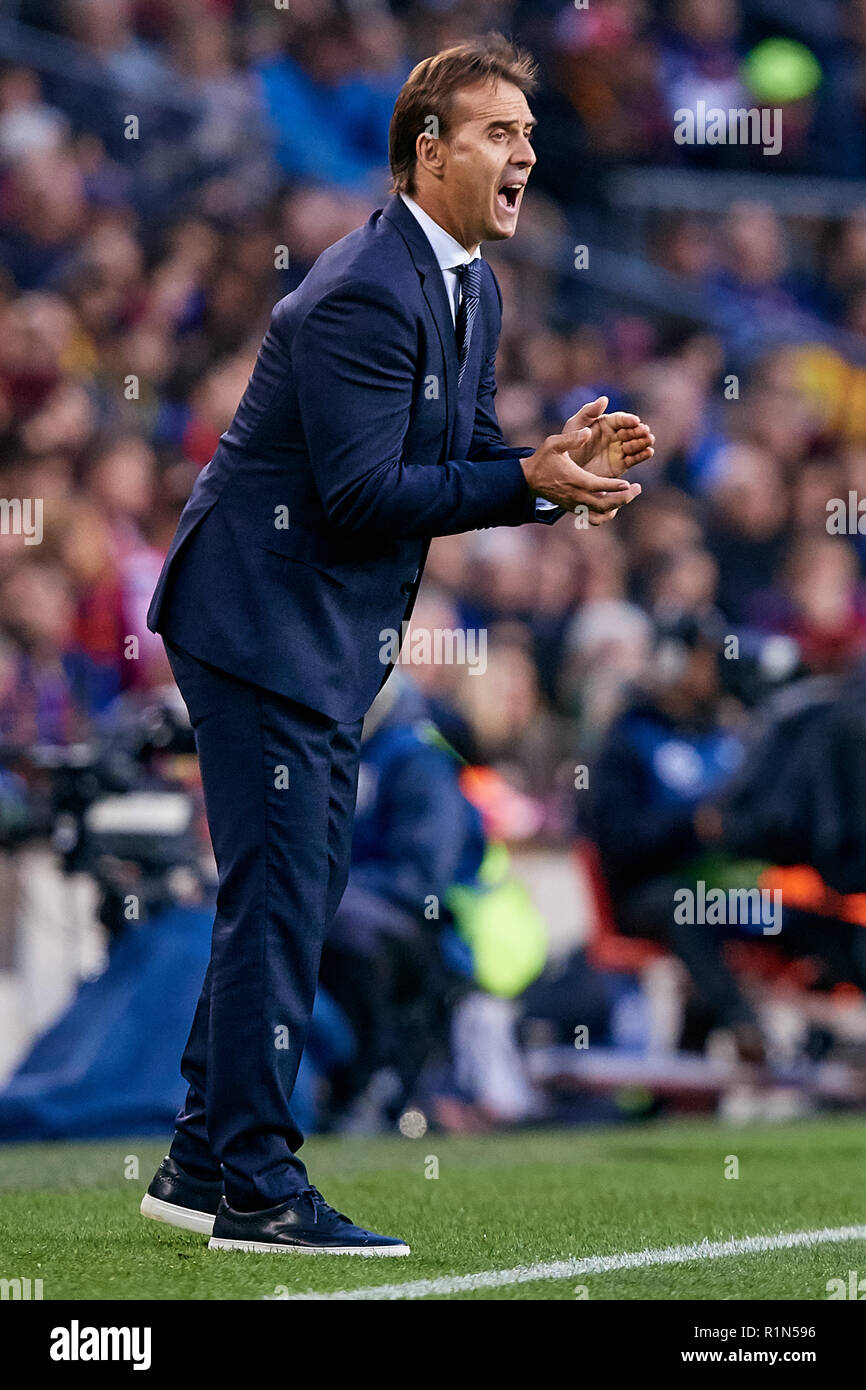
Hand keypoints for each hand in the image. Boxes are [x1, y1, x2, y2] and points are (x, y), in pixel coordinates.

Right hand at [521, 429, 640, 523]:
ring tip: (628, 495)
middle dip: (623, 498)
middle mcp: (577, 496)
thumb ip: (571, 438)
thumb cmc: (543, 460)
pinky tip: (613, 506)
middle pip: (604, 504)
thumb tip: (588, 432)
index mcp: (575, 479)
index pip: (597, 486)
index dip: (613, 486)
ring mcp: (575, 505)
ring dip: (616, 507)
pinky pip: (593, 518)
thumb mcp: (553, 444)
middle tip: (637, 488)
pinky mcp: (574, 509)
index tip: (628, 483)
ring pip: (600, 514)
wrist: (529, 480)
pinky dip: (605, 515)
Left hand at [563, 395, 653, 479]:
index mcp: (606, 423)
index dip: (628, 420)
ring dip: (643, 441)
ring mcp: (619, 450)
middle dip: (639, 430)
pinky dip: (642, 455)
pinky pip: (634, 459)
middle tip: (645, 430)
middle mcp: (615, 435)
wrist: (565, 470)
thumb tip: (604, 398)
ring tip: (649, 440)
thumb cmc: (568, 444)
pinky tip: (648, 452)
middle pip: (631, 431)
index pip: (620, 419)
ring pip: (635, 444)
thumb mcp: (575, 425)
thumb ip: (589, 411)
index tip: (635, 421)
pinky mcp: (621, 464)